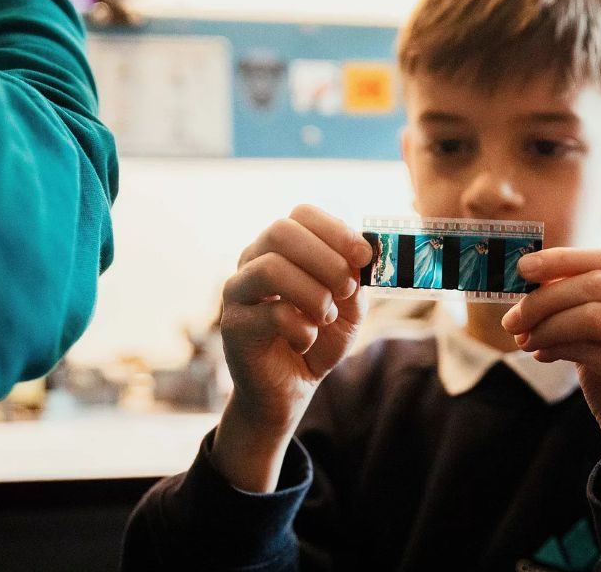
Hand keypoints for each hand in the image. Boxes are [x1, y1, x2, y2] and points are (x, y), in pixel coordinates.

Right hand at [212, 204, 371, 491]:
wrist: (291, 387)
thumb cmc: (319, 339)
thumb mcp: (350, 308)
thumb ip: (356, 279)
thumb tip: (366, 253)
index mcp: (283, 248)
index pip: (302, 214)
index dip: (337, 230)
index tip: (364, 256)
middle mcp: (254, 260)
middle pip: (281, 231)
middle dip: (326, 260)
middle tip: (346, 290)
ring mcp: (239, 291)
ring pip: (271, 268)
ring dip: (314, 294)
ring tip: (325, 316)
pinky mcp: (234, 325)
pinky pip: (273, 314)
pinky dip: (303, 330)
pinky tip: (306, 341)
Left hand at [501, 248, 600, 506]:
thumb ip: (584, 305)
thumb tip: (535, 275)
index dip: (563, 259)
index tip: (523, 267)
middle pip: (598, 283)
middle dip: (545, 297)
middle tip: (512, 318)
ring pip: (591, 313)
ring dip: (546, 324)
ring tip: (524, 340)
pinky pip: (589, 347)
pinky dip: (555, 346)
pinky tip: (540, 355)